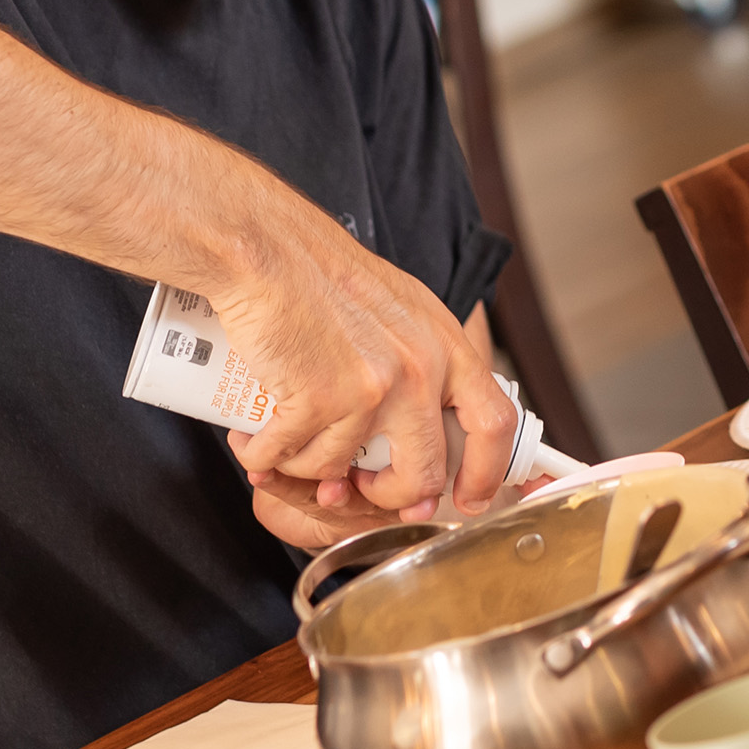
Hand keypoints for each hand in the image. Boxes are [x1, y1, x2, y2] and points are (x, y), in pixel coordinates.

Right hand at [207, 208, 517, 546]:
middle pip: (425, 474)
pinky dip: (266, 456)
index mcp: (446, 346)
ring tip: (287, 440)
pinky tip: (254, 438)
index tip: (466, 498)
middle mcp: (420, 371)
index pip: (494, 422)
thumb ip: (422, 362)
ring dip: (309, 469)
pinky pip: (292, 458)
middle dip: (390, 496)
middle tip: (362, 488)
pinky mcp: (318, 401)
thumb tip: (425, 427)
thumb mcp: (401, 311)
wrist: (266, 249)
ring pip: (344, 471)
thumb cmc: (322, 274)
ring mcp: (371, 390)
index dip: (484, 473)